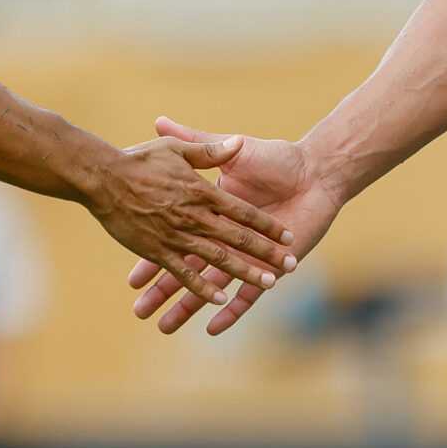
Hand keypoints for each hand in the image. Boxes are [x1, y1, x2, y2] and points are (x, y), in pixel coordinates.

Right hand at [128, 117, 344, 335]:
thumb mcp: (230, 146)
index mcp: (208, 207)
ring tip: (164, 327)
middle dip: (162, 291)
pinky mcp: (265, 263)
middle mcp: (219, 233)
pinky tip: (214, 326)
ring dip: (190, 306)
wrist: (315, 170)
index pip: (170, 238)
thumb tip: (162, 120)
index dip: (154, 257)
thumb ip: (200, 143)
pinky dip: (233, 309)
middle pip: (182, 267)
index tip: (131, 277)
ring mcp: (242, 251)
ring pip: (210, 282)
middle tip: (138, 312)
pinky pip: (246, 294)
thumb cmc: (272, 155)